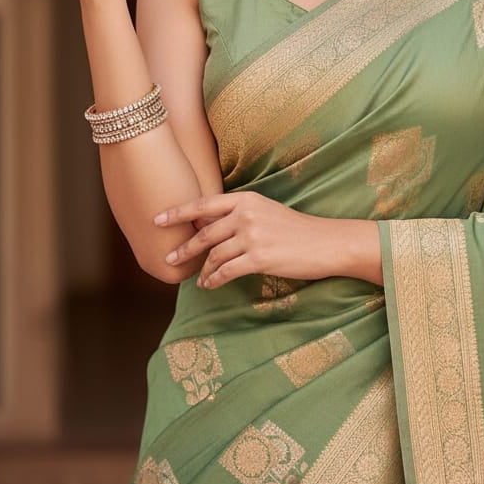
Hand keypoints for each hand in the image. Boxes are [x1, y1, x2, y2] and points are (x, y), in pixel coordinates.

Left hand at [154, 191, 353, 288]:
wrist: (326, 242)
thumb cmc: (296, 229)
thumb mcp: (266, 212)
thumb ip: (239, 215)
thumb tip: (207, 225)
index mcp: (247, 199)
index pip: (204, 204)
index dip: (178, 212)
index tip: (158, 219)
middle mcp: (247, 214)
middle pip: (205, 233)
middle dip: (184, 248)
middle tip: (169, 259)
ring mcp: (253, 236)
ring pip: (214, 255)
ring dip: (203, 270)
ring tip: (198, 279)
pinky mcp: (260, 258)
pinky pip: (227, 271)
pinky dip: (215, 280)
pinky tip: (210, 284)